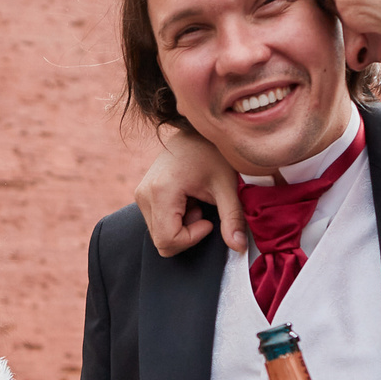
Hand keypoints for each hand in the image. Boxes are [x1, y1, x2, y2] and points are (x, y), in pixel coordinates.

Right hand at [135, 126, 247, 256]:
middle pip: (162, 241)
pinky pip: (158, 223)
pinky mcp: (143, 195)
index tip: (208, 220)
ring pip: (159, 234)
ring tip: (195, 201)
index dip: (192, 238)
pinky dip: (176, 219)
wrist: (195, 131)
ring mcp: (141, 195)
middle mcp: (144, 194)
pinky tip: (187, 199)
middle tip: (202, 208)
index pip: (167, 240)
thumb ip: (232, 218)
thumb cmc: (212, 154)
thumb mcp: (226, 186)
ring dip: (182, 226)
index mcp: (161, 192)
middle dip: (187, 233)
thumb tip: (239, 247)